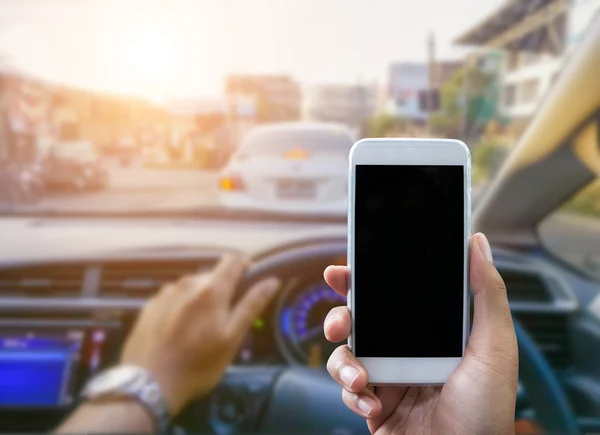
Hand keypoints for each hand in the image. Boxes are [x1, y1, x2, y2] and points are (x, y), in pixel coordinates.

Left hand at [121, 253, 279, 414]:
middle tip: (225, 320)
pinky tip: (178, 331)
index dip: (245, 265)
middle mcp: (187, 283)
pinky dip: (181, 307)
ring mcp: (165, 293)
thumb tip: (272, 281)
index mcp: (211, 289)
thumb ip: (252, 305)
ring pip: (192, 287)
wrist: (148, 383)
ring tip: (200, 329)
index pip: (233, 260)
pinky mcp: (149, 306)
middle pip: (213, 275)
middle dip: (223, 290)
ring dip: (201, 299)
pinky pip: (173, 298)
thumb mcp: (232, 338)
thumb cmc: (198, 364)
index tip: (249, 280)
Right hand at [324, 233, 517, 434]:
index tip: (344, 270)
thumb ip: (487, 294)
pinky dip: (353, 395)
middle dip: (340, 316)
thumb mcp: (494, 347)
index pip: (392, 297)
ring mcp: (387, 378)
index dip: (364, 281)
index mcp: (429, 333)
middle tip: (340, 323)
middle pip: (359, 321)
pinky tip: (372, 404)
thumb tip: (478, 243)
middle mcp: (404, 352)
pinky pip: (348, 389)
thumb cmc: (488, 410)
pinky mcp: (374, 404)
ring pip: (345, 354)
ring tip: (361, 378)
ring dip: (344, 363)